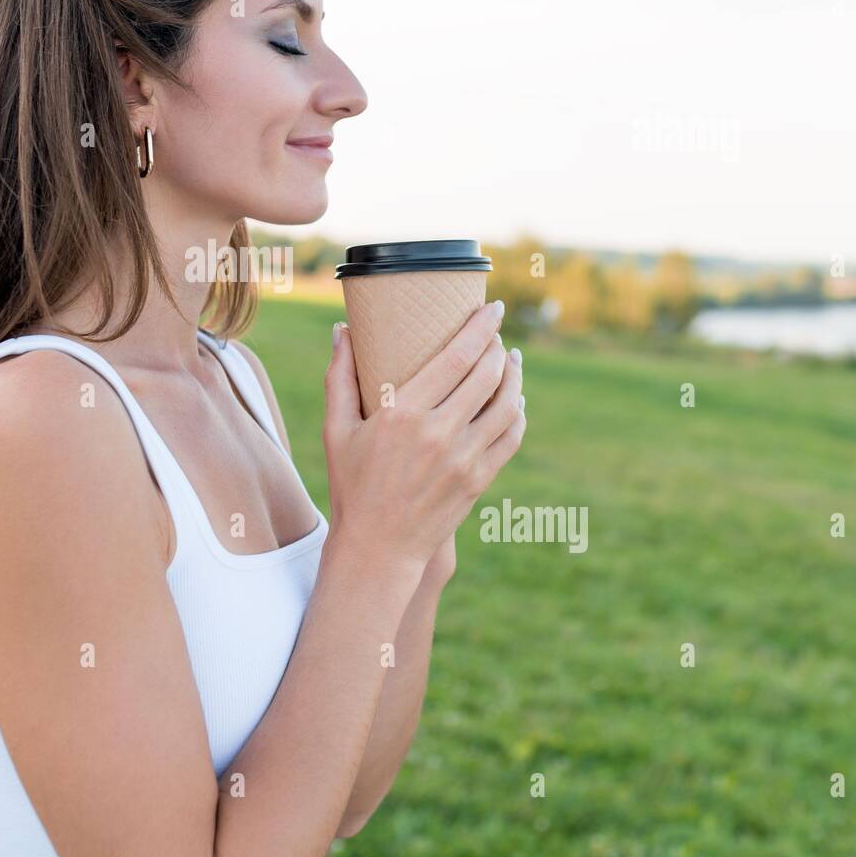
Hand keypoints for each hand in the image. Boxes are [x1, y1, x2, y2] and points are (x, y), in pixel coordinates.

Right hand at [322, 300, 526, 576]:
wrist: (378, 548)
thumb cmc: (352, 484)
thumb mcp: (337, 430)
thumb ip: (339, 377)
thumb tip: (341, 331)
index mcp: (403, 414)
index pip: (457, 357)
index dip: (482, 328)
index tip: (494, 308)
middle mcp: (438, 433)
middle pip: (487, 374)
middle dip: (498, 346)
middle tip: (497, 333)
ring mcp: (464, 459)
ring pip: (508, 405)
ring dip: (515, 376)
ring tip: (511, 361)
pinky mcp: (479, 480)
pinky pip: (511, 436)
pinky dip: (518, 413)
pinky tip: (514, 401)